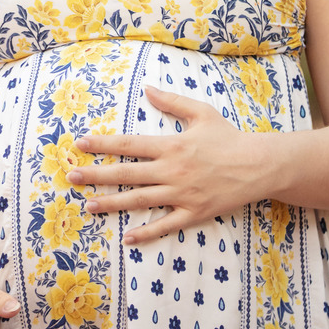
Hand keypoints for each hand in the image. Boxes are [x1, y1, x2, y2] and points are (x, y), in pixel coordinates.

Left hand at [69, 84, 267, 245]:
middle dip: (96, 175)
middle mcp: (171, 171)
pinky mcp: (193, 213)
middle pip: (126, 174)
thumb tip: (148, 89)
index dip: (103, 144)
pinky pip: (165, 225)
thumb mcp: (201, 112)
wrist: (257, 165)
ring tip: (88, 206)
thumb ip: (172, 102)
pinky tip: (127, 238)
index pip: (129, 144)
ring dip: (112, 204)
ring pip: (139, 201)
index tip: (80, 144)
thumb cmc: (228, 137)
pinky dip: (146, 233)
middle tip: (71, 177)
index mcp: (171, 146)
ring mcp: (181, 194)